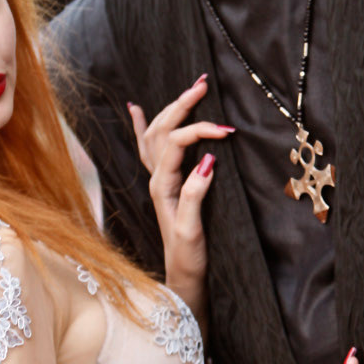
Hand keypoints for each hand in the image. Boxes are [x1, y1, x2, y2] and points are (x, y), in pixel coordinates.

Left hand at [127, 75, 233, 320]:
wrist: (181, 279)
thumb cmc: (188, 257)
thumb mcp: (192, 229)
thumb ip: (195, 194)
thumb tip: (208, 161)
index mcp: (162, 185)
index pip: (177, 143)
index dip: (201, 131)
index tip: (228, 131)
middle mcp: (156, 179)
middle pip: (162, 130)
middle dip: (182, 105)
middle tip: (203, 85)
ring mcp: (157, 181)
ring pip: (155, 134)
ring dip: (170, 109)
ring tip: (188, 91)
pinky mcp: (163, 186)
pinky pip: (147, 149)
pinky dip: (141, 126)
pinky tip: (135, 109)